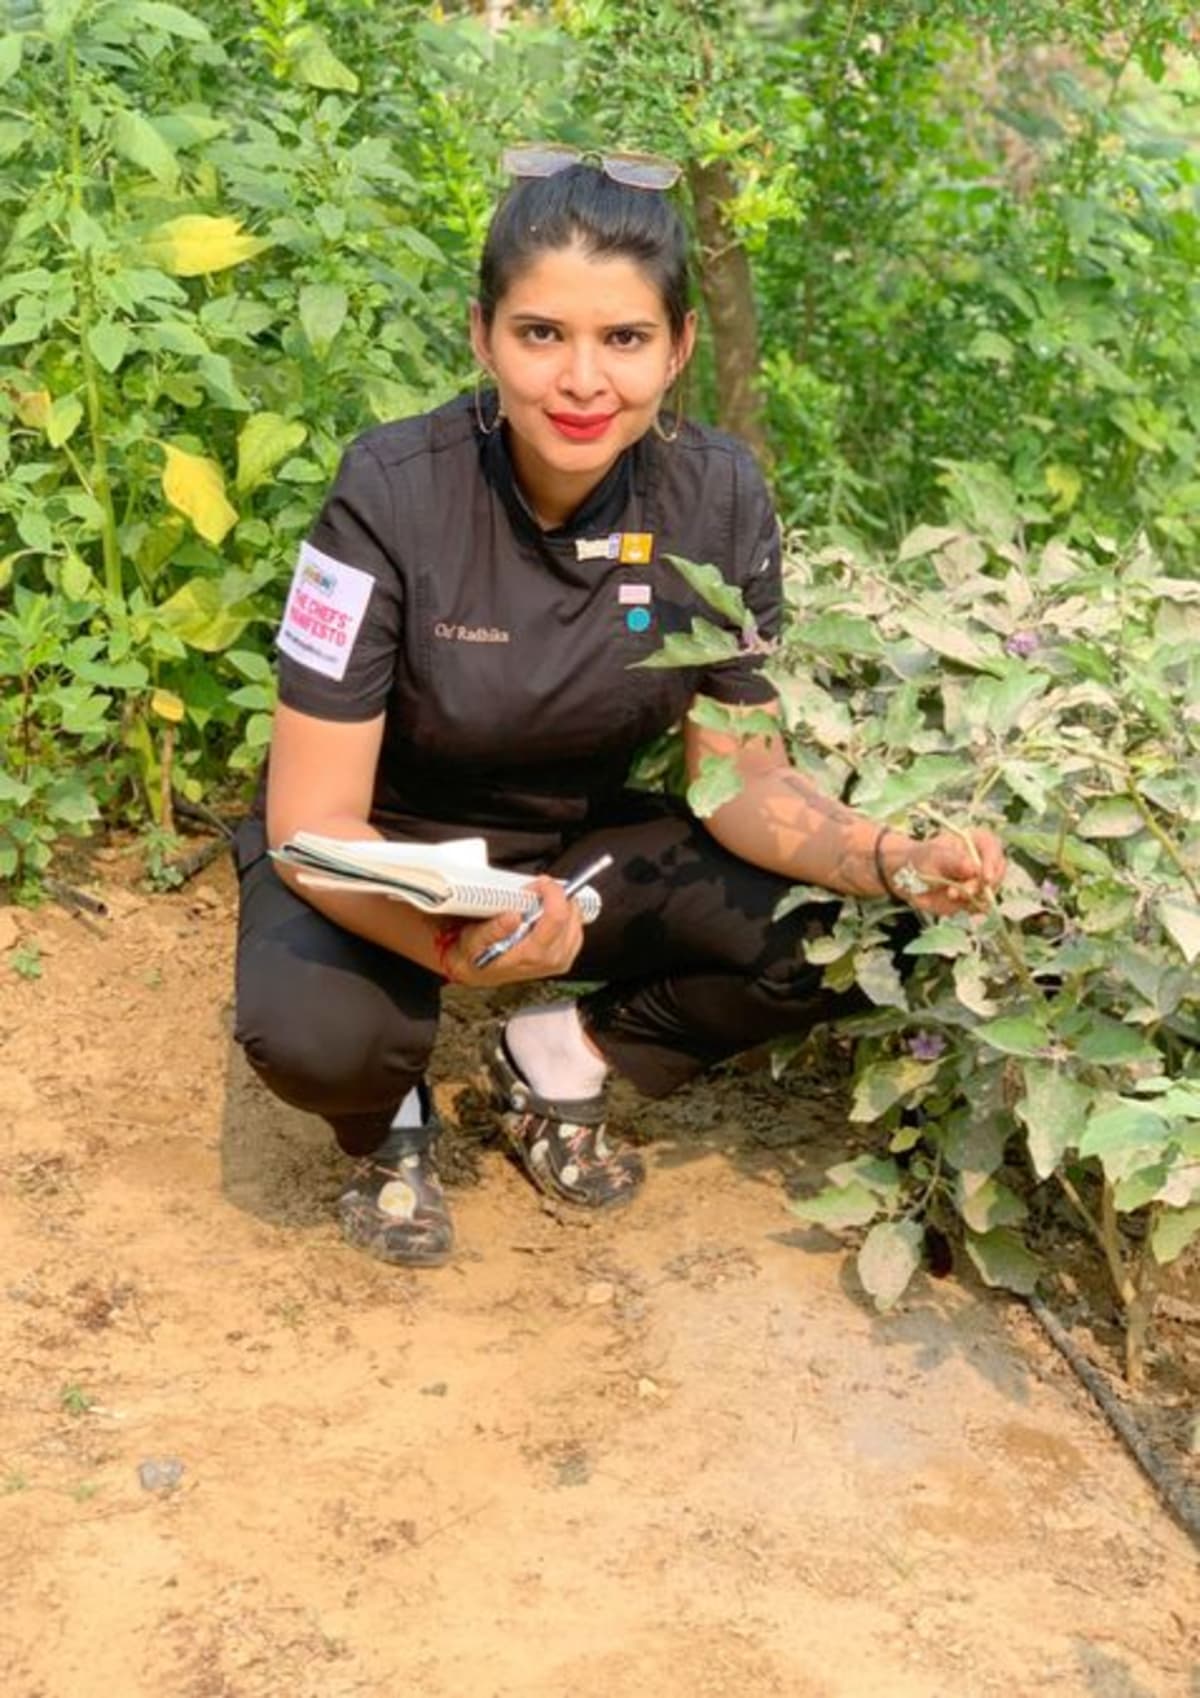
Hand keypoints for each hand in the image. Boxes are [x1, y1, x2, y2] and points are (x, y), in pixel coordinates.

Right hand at [446, 875, 584, 986]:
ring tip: (541, 903)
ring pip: (577, 921)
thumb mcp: (475, 940)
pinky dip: (566, 916)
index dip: (552, 892)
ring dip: (562, 905)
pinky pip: (577, 930)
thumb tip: (512, 917)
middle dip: (556, 896)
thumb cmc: (478, 955)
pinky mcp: (565, 958)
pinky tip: (549, 914)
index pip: (557, 916)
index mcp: (532, 953)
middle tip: (536, 891)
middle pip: (571, 915)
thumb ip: (494, 929)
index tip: (540, 883)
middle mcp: (550, 958)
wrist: (480, 972)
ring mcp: (560, 960)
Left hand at [883, 828, 1005, 916]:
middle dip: (981, 885)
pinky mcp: (972, 899)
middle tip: (961, 892)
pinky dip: (964, 907)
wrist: (906, 877)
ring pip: (987, 892)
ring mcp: (979, 882)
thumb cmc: (920, 858)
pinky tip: (948, 901)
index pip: (993, 847)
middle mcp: (982, 862)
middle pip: (996, 873)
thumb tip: (973, 868)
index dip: (992, 862)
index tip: (986, 877)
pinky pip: (975, 906)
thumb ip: (952, 861)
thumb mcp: (932, 855)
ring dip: (971, 898)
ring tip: (948, 895)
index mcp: (975, 842)